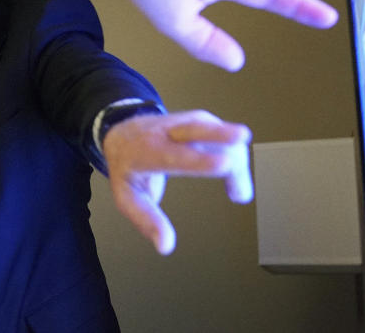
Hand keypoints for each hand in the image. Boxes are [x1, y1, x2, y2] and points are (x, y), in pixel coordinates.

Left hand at [103, 110, 251, 254]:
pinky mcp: (196, 120)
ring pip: (213, 130)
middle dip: (221, 132)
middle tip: (242, 140)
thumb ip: (147, 220)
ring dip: (235, 156)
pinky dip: (233, 152)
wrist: (122, 134)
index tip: (224, 165)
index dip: (200, 160)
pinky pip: (219, 131)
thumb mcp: (127, 198)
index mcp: (145, 152)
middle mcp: (164, 132)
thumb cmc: (128, 168)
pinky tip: (237, 174)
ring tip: (239, 193)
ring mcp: (181, 122)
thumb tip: (165, 246)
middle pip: (195, 128)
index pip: (173, 155)